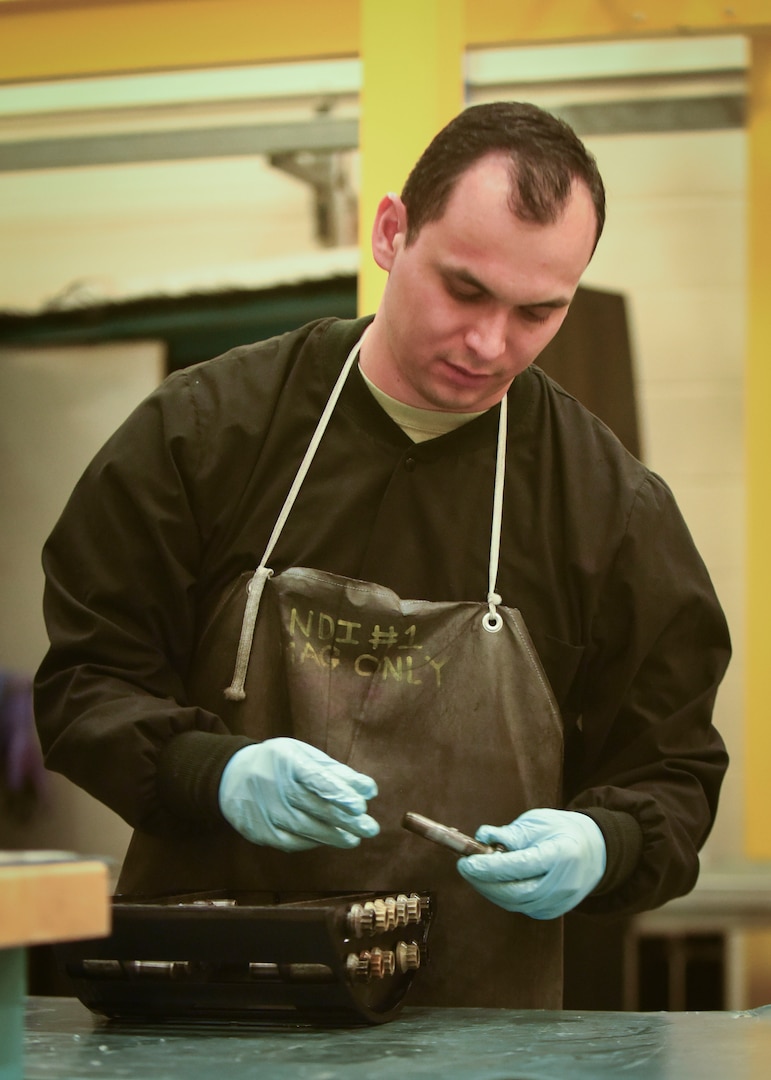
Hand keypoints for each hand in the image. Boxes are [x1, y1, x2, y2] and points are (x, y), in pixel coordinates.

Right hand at [218, 738, 379, 851]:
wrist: (232, 776)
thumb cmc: (280, 763)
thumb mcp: (304, 756)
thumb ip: (337, 773)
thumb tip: (369, 790)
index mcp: (288, 761)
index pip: (316, 779)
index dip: (338, 793)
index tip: (360, 805)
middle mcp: (275, 787)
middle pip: (315, 807)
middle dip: (345, 820)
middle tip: (370, 828)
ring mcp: (266, 812)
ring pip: (305, 828)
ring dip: (333, 835)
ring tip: (354, 838)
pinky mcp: (261, 832)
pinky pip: (292, 841)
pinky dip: (313, 842)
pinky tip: (329, 840)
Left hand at [456, 808, 605, 919]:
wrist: (595, 850)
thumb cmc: (562, 830)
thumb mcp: (538, 822)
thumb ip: (510, 833)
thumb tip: (481, 837)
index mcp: (562, 855)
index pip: (520, 866)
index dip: (489, 866)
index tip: (466, 861)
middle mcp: (563, 884)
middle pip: (515, 892)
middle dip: (483, 881)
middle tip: (463, 866)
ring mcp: (559, 902)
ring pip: (515, 903)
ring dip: (488, 889)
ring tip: (473, 872)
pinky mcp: (552, 911)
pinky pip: (520, 906)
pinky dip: (501, 895)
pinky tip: (490, 881)